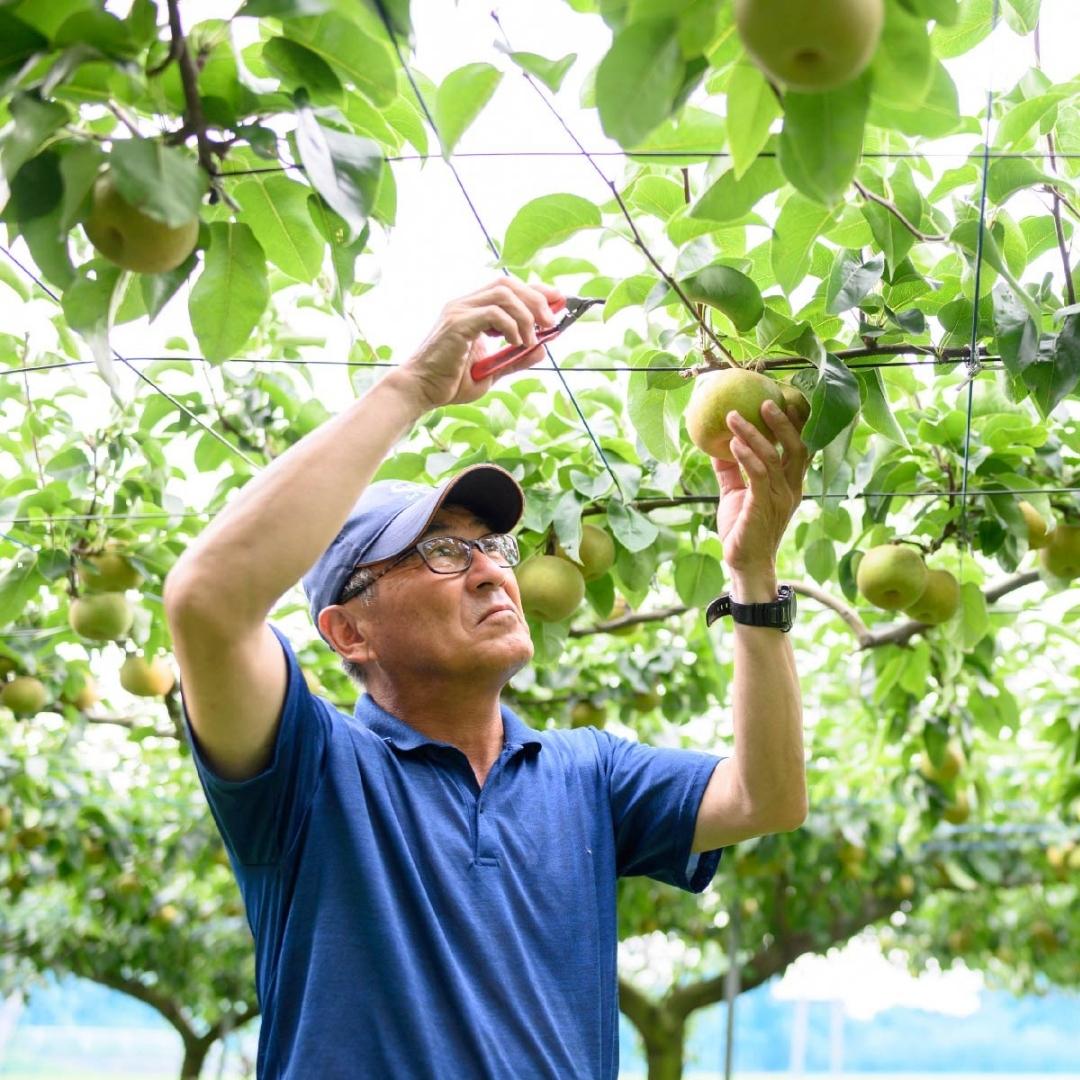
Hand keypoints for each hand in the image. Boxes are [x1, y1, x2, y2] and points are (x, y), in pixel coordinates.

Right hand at [394, 279, 563, 409]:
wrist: (421, 391)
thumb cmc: (450, 382)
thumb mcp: (491, 372)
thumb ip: (515, 359)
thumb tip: (543, 349)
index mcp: (473, 310)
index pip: (509, 287)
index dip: (537, 290)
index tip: (559, 301)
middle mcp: (465, 304)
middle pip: (509, 283)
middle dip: (537, 298)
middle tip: (550, 322)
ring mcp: (460, 311)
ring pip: (503, 293)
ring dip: (526, 314)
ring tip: (531, 338)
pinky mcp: (457, 324)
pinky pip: (493, 313)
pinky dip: (511, 326)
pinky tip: (515, 344)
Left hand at [713, 398, 808, 589]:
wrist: (744, 563)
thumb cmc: (742, 528)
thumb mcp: (736, 493)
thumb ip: (731, 469)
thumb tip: (717, 444)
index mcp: (789, 483)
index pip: (800, 447)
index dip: (796, 423)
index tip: (783, 399)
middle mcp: (790, 488)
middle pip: (797, 446)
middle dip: (783, 422)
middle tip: (764, 401)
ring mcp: (780, 497)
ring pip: (773, 456)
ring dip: (753, 433)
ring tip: (733, 417)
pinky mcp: (763, 506)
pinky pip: (758, 475)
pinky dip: (746, 456)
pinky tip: (732, 443)